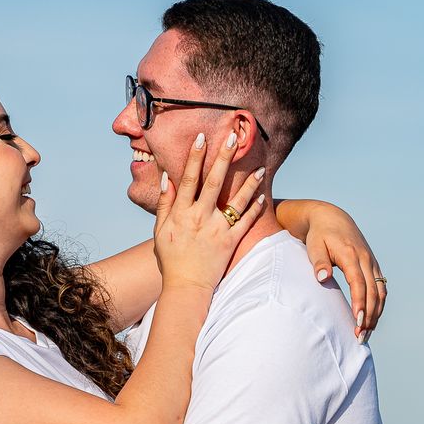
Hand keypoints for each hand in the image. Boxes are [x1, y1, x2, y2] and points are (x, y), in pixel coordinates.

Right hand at [153, 131, 265, 292]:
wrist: (186, 286)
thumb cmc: (172, 259)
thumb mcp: (160, 231)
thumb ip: (165, 204)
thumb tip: (167, 178)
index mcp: (181, 213)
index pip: (189, 178)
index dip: (195, 156)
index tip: (202, 137)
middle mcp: (199, 218)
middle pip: (214, 182)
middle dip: (224, 158)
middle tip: (233, 137)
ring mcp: (217, 230)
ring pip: (236, 201)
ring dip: (249, 183)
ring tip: (261, 168)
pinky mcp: (231, 242)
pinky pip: (246, 222)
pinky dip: (255, 209)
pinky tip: (263, 196)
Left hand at [301, 202, 386, 342]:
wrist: (332, 219)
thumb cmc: (319, 235)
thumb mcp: (314, 245)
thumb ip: (318, 262)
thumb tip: (323, 278)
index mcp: (351, 254)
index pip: (359, 282)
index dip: (359, 302)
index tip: (357, 320)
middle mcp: (366, 259)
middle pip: (373, 291)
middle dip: (369, 315)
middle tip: (360, 336)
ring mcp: (372, 263)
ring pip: (381, 292)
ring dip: (376, 314)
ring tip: (366, 334)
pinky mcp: (374, 267)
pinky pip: (381, 289)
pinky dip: (378, 306)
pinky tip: (371, 321)